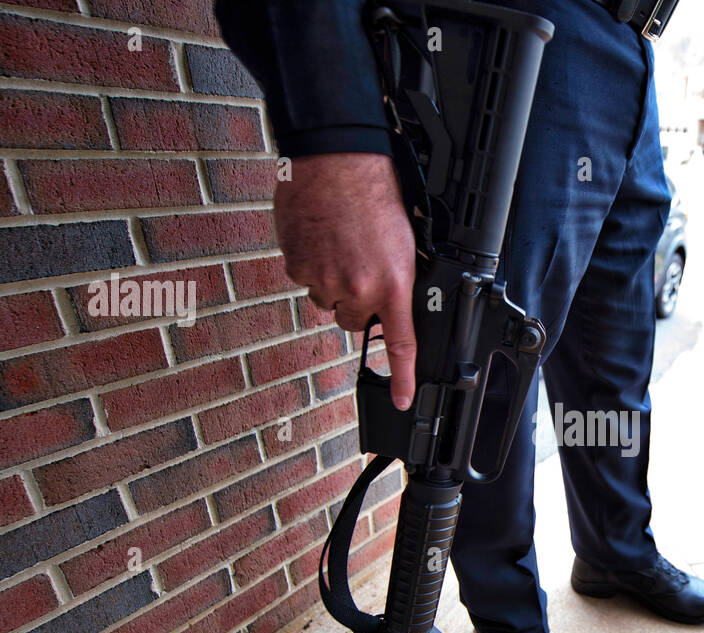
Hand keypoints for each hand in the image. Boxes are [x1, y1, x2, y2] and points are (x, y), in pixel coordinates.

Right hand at [274, 153, 416, 409]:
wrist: (335, 160)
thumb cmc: (375, 192)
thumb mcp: (405, 240)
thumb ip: (399, 278)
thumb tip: (398, 301)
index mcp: (392, 282)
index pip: (400, 342)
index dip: (403, 377)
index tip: (403, 400)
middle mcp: (357, 288)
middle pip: (355, 321)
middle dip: (357, 302)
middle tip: (360, 266)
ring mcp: (324, 280)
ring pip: (328, 300)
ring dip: (334, 281)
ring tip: (341, 244)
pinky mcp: (297, 266)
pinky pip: (305, 278)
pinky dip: (313, 264)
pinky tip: (322, 238)